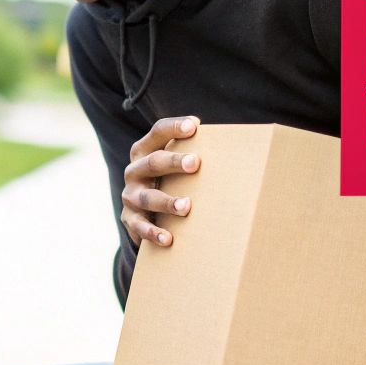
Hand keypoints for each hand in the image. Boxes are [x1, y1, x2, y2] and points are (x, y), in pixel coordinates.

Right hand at [121, 116, 200, 246]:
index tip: (194, 126)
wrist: (141, 211)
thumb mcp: (174, 164)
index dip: (174, 127)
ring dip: (167, 202)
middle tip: (196, 163)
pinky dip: (153, 233)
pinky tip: (168, 238)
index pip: (158, 133)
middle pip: (153, 162)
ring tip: (186, 207)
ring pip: (148, 197)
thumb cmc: (168, 180)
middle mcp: (134, 170)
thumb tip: (235, 144)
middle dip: (174, 162)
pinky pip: (140, 226)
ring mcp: (130, 195)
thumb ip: (191, 152)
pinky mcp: (130, 219)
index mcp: (145, 150)